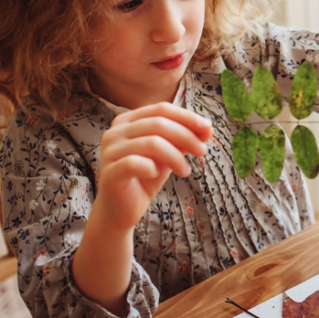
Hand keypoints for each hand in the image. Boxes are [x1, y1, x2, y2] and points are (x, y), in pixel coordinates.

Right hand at [94, 102, 212, 231]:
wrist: (123, 208)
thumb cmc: (146, 177)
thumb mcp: (169, 154)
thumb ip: (184, 139)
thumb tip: (208, 128)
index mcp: (128, 120)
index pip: (161, 109)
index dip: (187, 117)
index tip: (208, 128)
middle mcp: (115, 131)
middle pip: (158, 123)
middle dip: (186, 136)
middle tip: (202, 151)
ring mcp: (110, 151)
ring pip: (151, 143)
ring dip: (175, 156)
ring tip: (186, 171)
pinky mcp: (110, 172)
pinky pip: (135, 163)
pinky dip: (152, 168)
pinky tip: (157, 175)